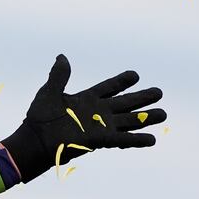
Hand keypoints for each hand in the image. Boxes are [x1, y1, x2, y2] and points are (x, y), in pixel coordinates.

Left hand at [1, 54, 165, 181]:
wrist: (35, 141)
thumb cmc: (39, 119)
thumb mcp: (49, 92)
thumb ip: (59, 76)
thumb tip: (62, 57)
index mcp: (86, 99)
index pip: (109, 88)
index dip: (121, 81)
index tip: (135, 75)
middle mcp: (97, 112)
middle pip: (125, 103)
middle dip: (142, 98)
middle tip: (159, 92)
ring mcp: (100, 127)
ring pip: (129, 121)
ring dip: (146, 118)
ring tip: (163, 114)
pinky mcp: (100, 140)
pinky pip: (123, 139)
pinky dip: (137, 139)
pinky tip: (152, 139)